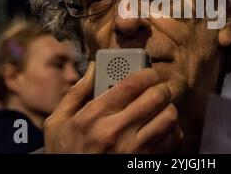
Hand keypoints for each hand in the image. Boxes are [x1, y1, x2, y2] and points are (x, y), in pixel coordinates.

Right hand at [43, 62, 183, 152]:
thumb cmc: (65, 153)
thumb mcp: (57, 123)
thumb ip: (76, 93)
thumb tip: (95, 67)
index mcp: (93, 117)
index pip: (132, 84)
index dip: (145, 73)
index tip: (147, 73)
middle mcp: (116, 133)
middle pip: (156, 97)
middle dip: (160, 87)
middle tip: (155, 88)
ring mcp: (133, 150)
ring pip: (169, 116)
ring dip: (167, 107)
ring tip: (158, 107)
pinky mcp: (145, 162)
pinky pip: (173, 138)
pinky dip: (171, 128)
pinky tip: (159, 127)